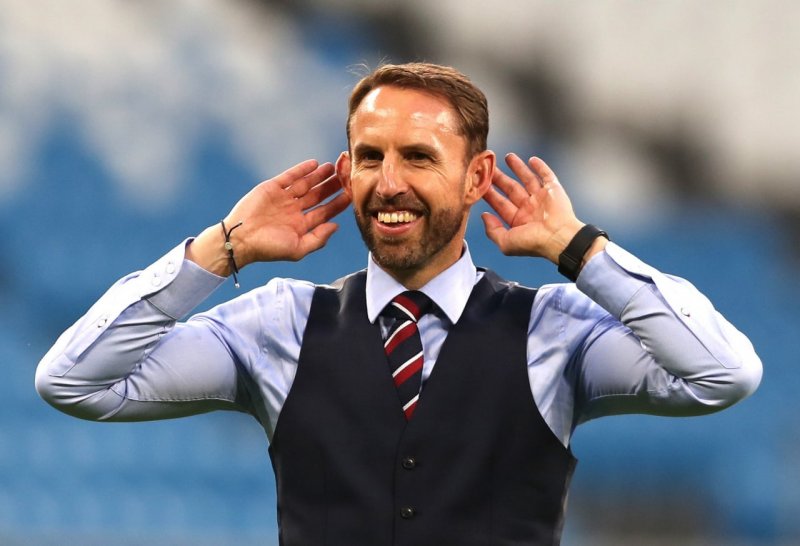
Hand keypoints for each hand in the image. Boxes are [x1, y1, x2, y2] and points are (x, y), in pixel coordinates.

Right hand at [188, 160, 350, 275]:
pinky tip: (315, 164)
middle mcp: (294, 210)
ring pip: (307, 184)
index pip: (325, 211)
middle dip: (333, 186)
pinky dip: (302, 170)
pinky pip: (290, 177)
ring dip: (320, 176)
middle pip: (319, 195)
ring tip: (334, 167)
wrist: (240, 239)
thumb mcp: (297, 249)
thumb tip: (336, 226)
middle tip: (347, 175)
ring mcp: (284, 198)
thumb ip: (318, 238)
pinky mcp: (272, 188)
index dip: (339, 202)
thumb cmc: (268, 249)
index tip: (352, 194)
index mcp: (302, 225)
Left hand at [481, 154, 584, 264]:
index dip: (490, 194)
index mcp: (518, 221)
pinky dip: (540, 167)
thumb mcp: (506, 243)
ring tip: (508, 156)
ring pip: (527, 179)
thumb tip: (484, 216)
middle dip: (500, 178)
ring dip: (518, 168)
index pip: (500, 204)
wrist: (559, 238)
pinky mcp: (554, 190)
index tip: (480, 183)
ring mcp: (542, 199)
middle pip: (510, 189)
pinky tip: (532, 160)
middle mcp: (529, 209)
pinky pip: (547, 175)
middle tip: (489, 167)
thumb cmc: (534, 243)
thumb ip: (492, 231)